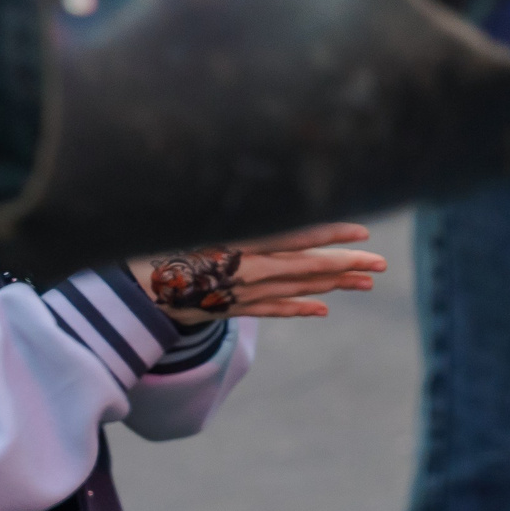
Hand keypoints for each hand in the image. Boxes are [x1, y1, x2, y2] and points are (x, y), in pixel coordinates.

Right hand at [134, 224, 386, 325]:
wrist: (127, 291)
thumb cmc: (156, 245)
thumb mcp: (194, 222)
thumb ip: (233, 215)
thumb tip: (261, 200)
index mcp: (240, 245)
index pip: (297, 238)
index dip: (331, 235)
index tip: (364, 232)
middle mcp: (247, 271)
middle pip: (307, 268)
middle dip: (347, 265)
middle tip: (382, 265)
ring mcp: (241, 293)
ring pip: (297, 290)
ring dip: (333, 286)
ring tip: (365, 283)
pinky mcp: (230, 308)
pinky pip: (272, 310)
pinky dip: (298, 308)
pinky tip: (322, 310)